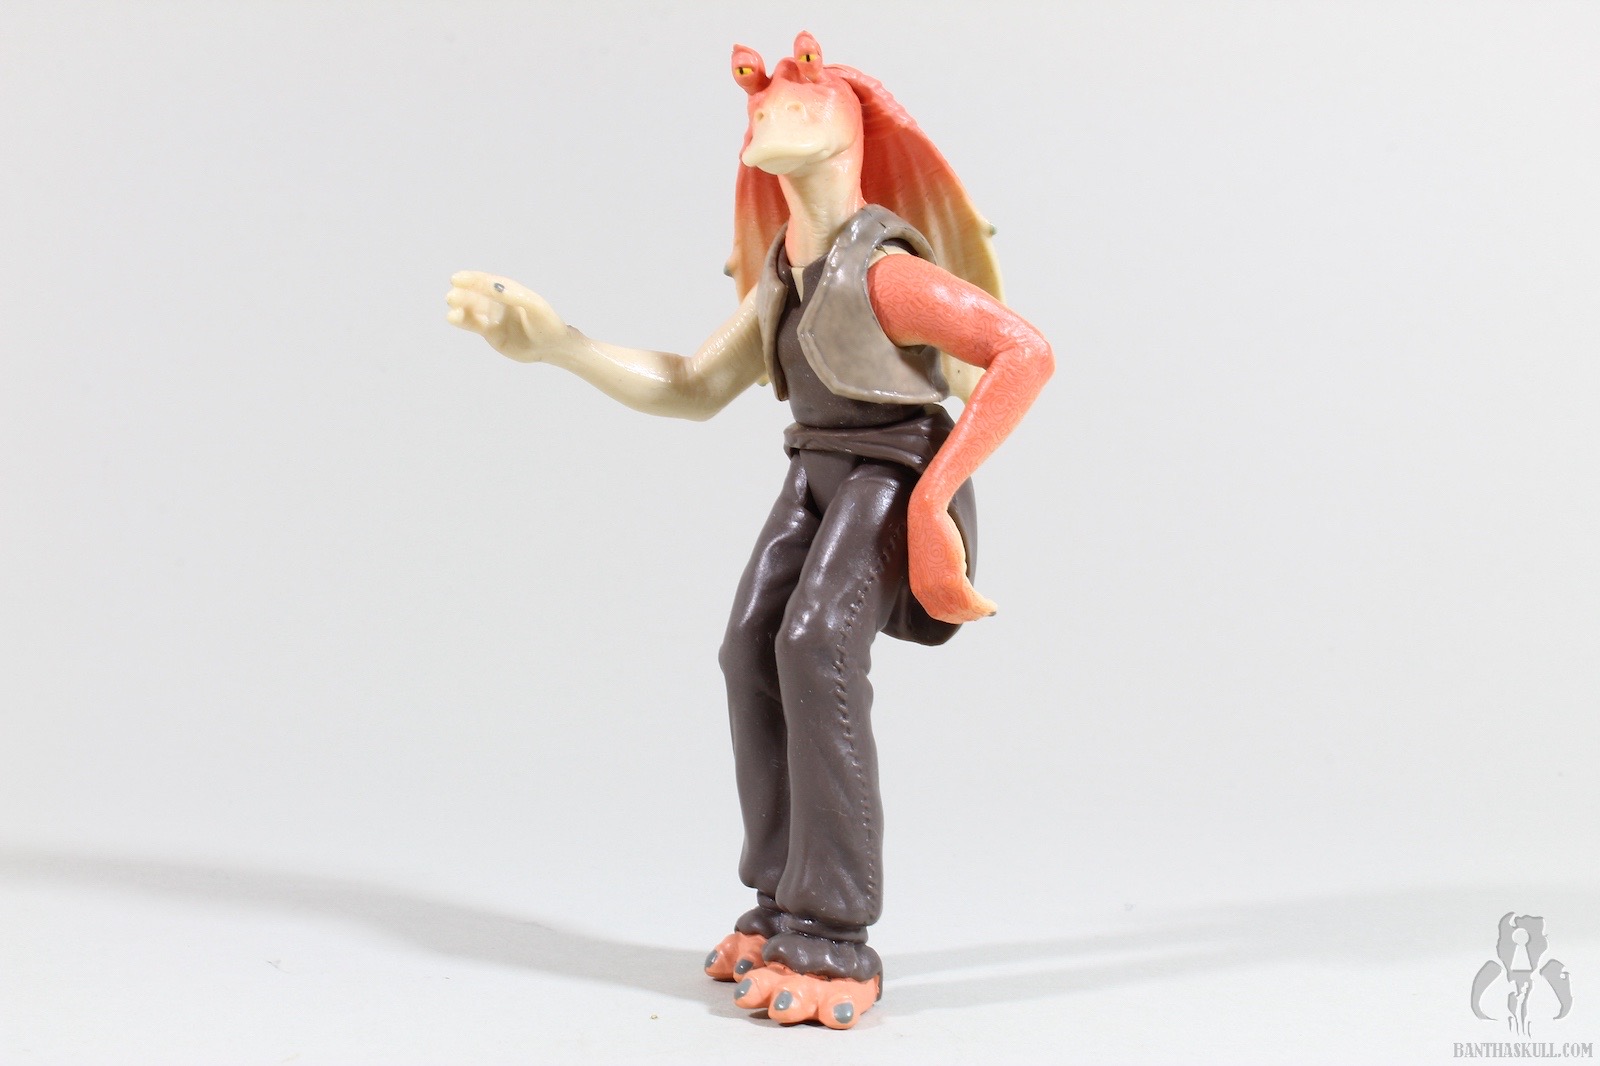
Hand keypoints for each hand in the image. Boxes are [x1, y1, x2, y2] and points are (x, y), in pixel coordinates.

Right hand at [446, 270, 567, 362]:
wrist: (552, 348)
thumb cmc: (547, 324)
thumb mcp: (534, 307)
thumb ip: (514, 296)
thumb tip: (493, 285)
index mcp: (510, 290)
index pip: (488, 282)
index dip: (472, 279)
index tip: (457, 279)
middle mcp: (499, 302)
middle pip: (477, 295)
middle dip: (463, 295)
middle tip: (452, 297)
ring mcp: (494, 317)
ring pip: (472, 310)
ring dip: (461, 308)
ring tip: (451, 311)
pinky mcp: (491, 333)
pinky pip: (474, 324)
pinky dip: (463, 321)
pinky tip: (452, 317)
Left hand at [906, 489, 996, 623]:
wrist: (927, 515)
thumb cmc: (930, 534)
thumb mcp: (933, 563)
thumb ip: (941, 578)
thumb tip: (959, 587)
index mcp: (919, 588)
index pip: (938, 612)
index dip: (955, 617)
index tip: (968, 615)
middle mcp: (926, 591)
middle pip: (952, 614)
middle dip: (969, 616)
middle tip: (983, 614)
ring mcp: (938, 586)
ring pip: (963, 608)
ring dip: (980, 612)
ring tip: (990, 609)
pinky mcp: (951, 578)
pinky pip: (970, 599)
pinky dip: (983, 605)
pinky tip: (991, 605)